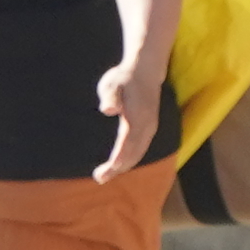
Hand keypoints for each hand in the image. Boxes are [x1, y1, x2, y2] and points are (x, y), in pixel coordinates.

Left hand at [95, 41, 168, 180]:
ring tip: (105, 176)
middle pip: (133, 153)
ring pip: (139, 153)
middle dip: (118, 168)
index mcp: (137, 117)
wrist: (146, 70)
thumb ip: (110, 97)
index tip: (107, 171)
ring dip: (124, 166)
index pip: (127, 144)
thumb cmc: (123, 77)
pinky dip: (131, 159)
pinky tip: (120, 165)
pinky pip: (141, 148)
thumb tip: (108, 110)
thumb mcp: (111, 83)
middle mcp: (147, 125)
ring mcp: (150, 127)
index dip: (118, 159)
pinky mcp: (150, 127)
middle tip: (99, 179)